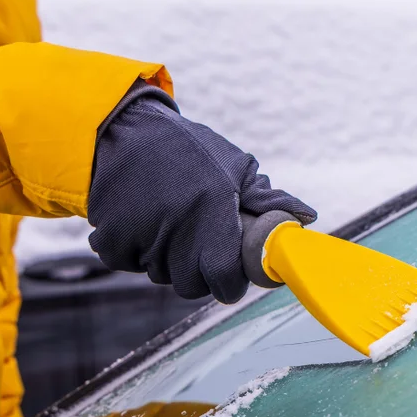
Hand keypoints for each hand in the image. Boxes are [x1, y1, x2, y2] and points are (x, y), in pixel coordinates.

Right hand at [87, 83, 315, 302]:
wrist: (123, 130)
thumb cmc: (186, 149)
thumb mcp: (233, 165)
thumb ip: (266, 199)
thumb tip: (305, 218)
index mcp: (214, 212)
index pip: (224, 281)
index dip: (228, 282)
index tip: (227, 271)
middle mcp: (179, 229)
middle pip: (191, 286)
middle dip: (197, 272)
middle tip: (197, 243)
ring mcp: (143, 236)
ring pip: (160, 275)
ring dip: (165, 259)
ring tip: (167, 221)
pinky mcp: (112, 238)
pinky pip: (127, 263)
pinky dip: (133, 249)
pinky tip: (140, 221)